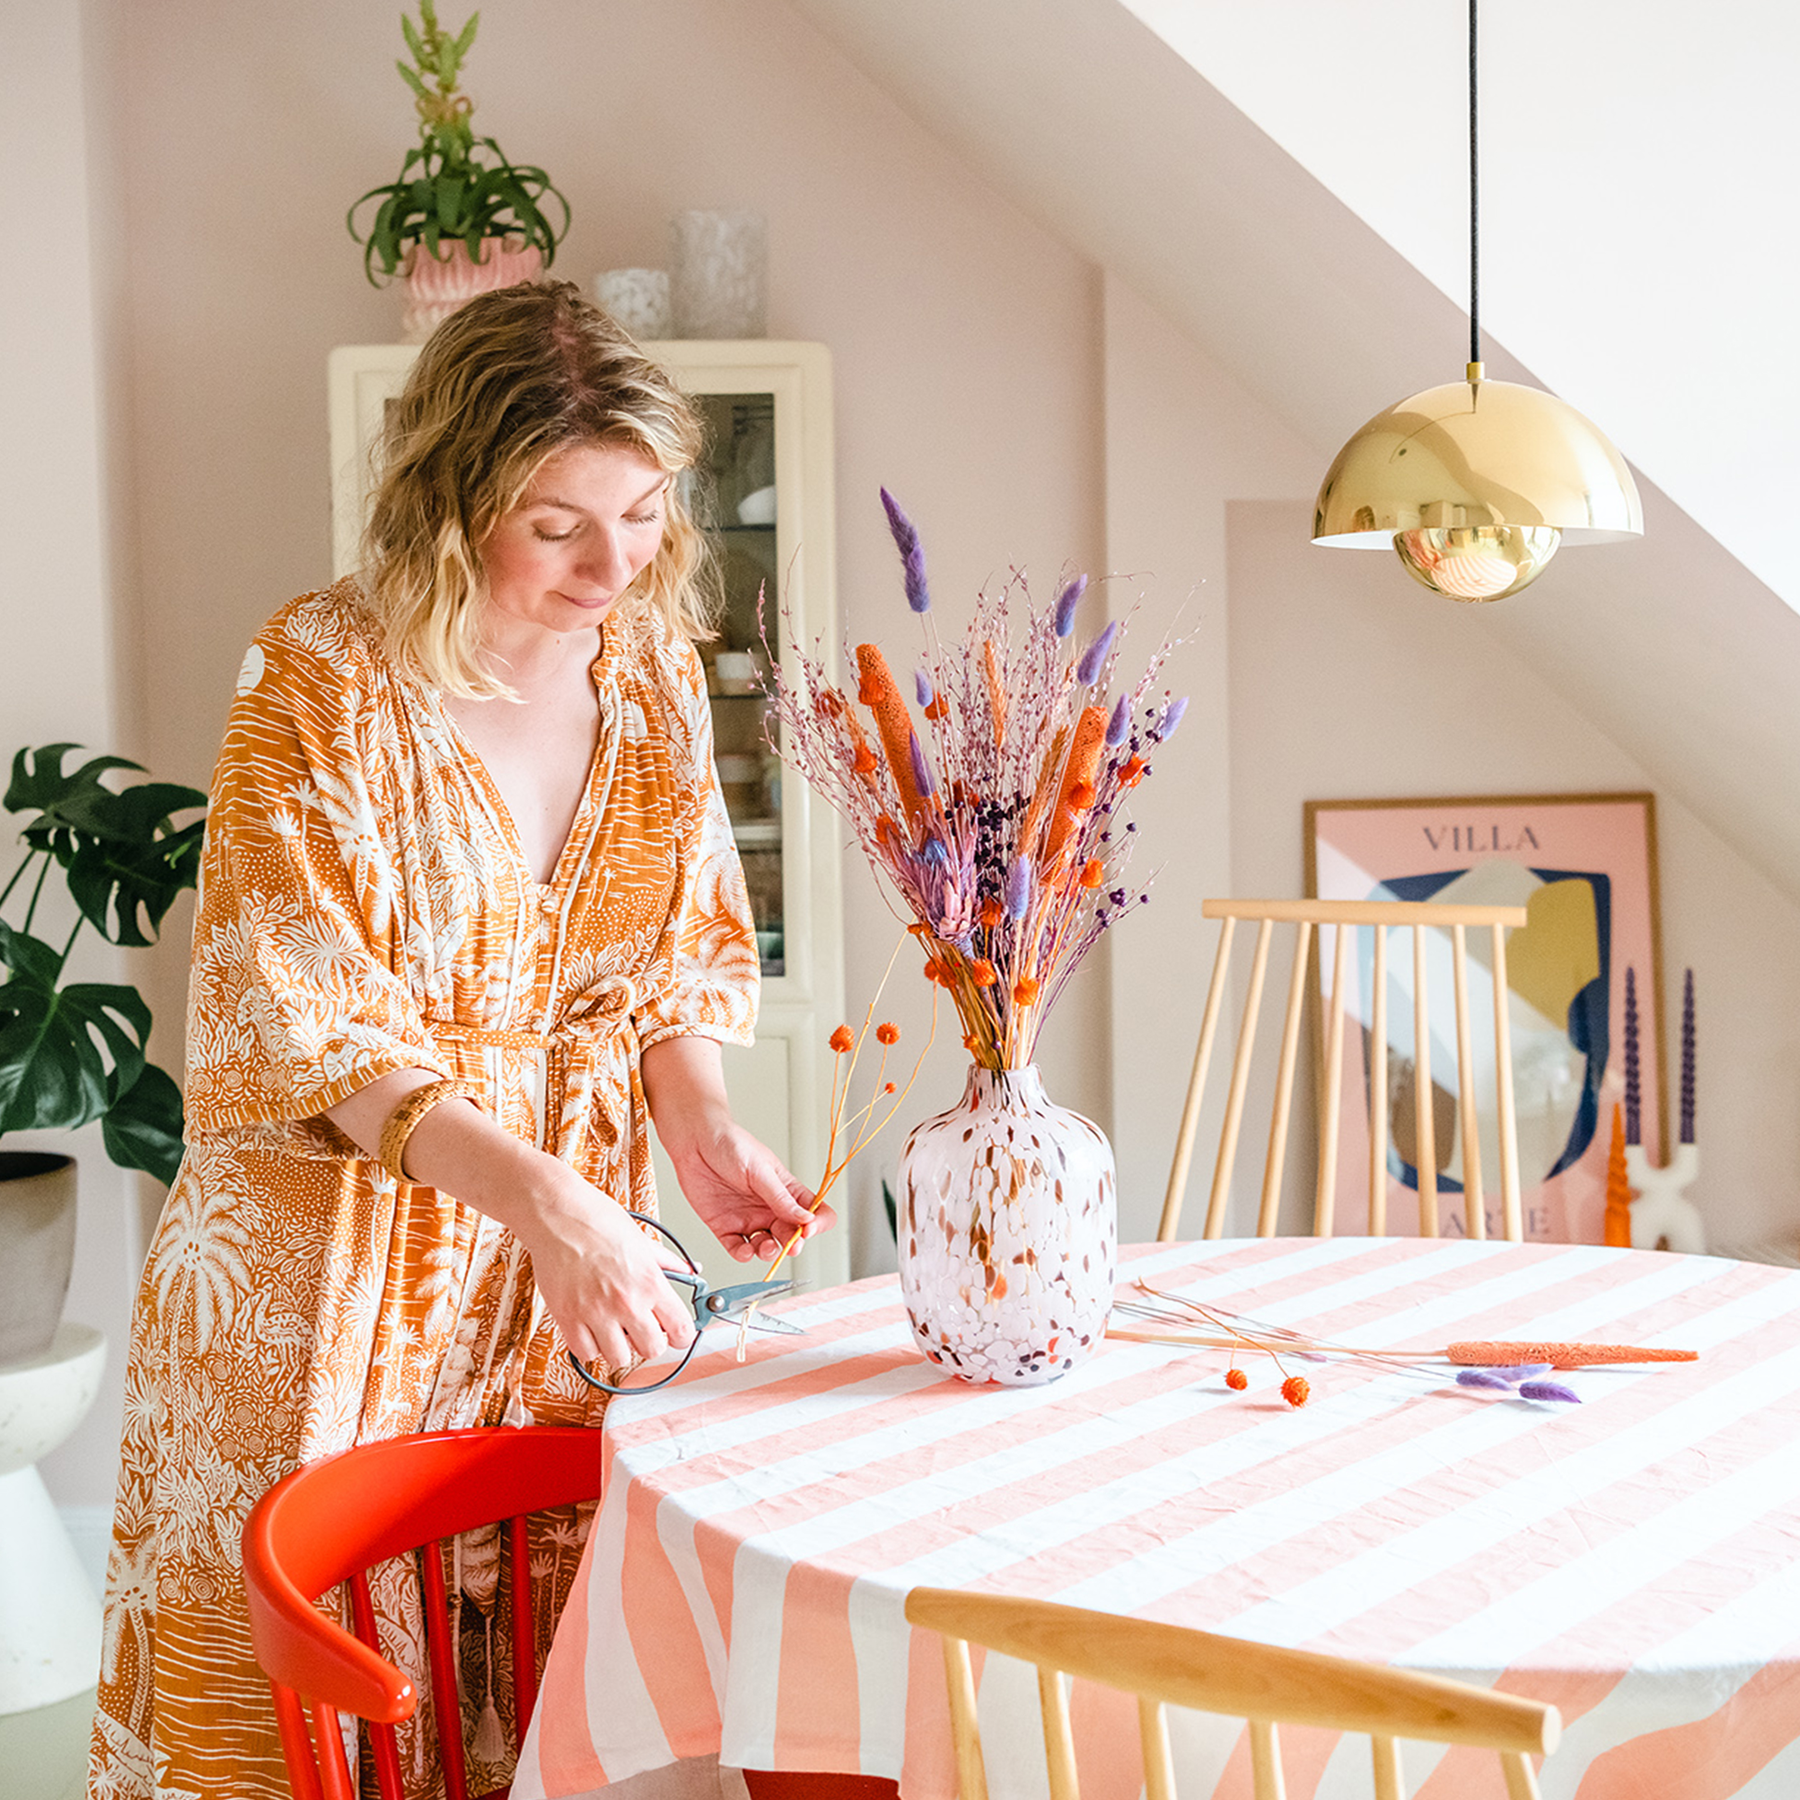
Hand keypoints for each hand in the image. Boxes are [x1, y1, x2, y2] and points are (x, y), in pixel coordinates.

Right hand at [523, 1165, 701, 1367]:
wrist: (558, 1215)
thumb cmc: (597, 1221)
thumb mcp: (642, 1239)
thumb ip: (667, 1262)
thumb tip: (689, 1269)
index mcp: (650, 1282)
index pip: (681, 1330)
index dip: (682, 1336)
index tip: (676, 1335)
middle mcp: (627, 1302)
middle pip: (651, 1350)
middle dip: (649, 1342)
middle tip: (641, 1328)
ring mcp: (596, 1313)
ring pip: (619, 1358)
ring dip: (618, 1346)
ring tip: (613, 1327)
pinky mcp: (568, 1318)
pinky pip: (585, 1353)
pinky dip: (589, 1346)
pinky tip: (590, 1328)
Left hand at [667, 1116, 833, 1262]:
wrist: (695, 1142)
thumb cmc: (730, 1145)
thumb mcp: (760, 1170)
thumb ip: (781, 1198)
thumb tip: (806, 1219)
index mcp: (786, 1190)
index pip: (815, 1212)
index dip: (817, 1224)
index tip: (808, 1228)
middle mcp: (770, 1208)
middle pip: (793, 1235)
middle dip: (794, 1244)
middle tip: (790, 1244)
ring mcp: (749, 1219)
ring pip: (767, 1247)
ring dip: (769, 1252)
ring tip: (764, 1246)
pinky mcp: (726, 1227)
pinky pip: (739, 1249)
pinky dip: (744, 1255)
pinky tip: (745, 1249)